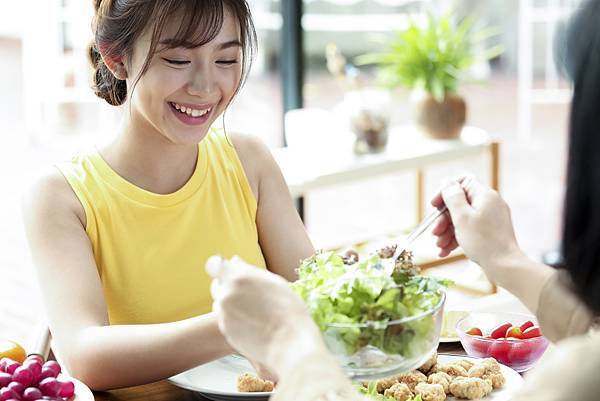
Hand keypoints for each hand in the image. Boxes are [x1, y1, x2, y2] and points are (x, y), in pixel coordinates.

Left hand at [206, 256, 326, 378]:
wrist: (290, 342)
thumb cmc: (288, 310)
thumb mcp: (273, 282)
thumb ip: (250, 271)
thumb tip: (234, 261)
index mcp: (238, 277)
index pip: (213, 265)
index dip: (218, 266)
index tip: (225, 268)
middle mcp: (227, 294)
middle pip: (216, 285)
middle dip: (226, 285)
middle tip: (245, 291)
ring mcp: (224, 314)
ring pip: (220, 303)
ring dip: (231, 303)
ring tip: (253, 309)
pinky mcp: (225, 331)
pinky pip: (225, 319)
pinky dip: (235, 319)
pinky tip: (253, 322)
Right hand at [430, 177, 524, 277]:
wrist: (505, 266)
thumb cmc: (483, 241)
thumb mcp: (462, 217)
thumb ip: (452, 197)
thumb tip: (447, 182)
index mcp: (484, 195)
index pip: (461, 183)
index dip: (444, 193)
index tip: (434, 205)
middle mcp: (489, 204)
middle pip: (459, 204)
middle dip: (443, 219)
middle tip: (435, 233)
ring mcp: (490, 218)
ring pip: (462, 219)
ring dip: (447, 231)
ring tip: (439, 246)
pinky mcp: (490, 232)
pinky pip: (469, 230)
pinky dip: (457, 238)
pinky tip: (446, 251)